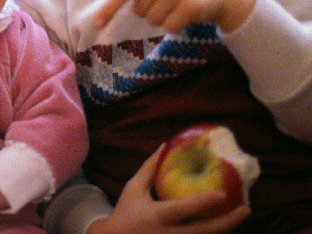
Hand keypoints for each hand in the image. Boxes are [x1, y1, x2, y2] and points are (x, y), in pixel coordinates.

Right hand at [87, 148, 249, 233]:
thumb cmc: (126, 213)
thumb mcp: (133, 189)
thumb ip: (149, 168)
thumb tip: (165, 145)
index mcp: (156, 216)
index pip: (183, 209)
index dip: (203, 203)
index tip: (223, 194)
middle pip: (204, 232)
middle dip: (227, 223)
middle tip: (246, 209)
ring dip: (226, 230)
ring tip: (240, 215)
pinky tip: (225, 227)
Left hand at [94, 0, 256, 33]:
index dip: (108, 8)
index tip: (97, 24)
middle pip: (138, 11)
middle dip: (150, 10)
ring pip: (152, 21)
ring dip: (163, 18)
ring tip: (177, 5)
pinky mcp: (192, 5)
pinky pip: (169, 27)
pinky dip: (175, 25)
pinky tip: (186, 13)